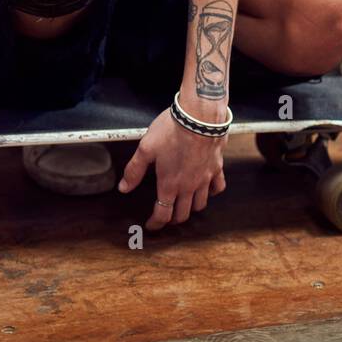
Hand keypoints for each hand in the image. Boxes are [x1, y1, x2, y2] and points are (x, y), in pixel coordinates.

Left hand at [118, 107, 226, 230]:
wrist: (199, 116)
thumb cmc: (171, 130)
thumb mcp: (146, 148)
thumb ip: (134, 170)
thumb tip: (124, 188)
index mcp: (169, 184)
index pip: (162, 214)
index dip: (155, 224)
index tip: (151, 226)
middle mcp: (188, 186)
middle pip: (182, 214)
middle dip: (173, 219)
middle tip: (166, 216)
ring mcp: (205, 179)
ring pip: (200, 204)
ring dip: (191, 208)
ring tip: (185, 204)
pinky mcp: (217, 167)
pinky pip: (218, 187)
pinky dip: (212, 192)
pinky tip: (207, 189)